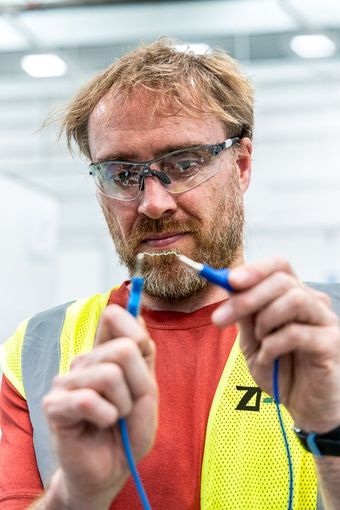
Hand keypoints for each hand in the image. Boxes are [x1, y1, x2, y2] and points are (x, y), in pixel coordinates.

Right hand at [42, 305, 157, 509]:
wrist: (110, 470)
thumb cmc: (129, 430)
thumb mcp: (148, 393)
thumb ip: (144, 357)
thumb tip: (139, 318)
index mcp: (105, 353)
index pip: (113, 317)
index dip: (133, 327)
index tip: (141, 351)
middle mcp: (84, 361)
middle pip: (123, 349)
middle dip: (138, 384)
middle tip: (129, 406)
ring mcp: (67, 381)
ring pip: (110, 375)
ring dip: (123, 405)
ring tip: (113, 417)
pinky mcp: (55, 404)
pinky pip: (89, 399)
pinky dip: (106, 417)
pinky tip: (100, 424)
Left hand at [212, 256, 339, 433]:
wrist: (304, 408)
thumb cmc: (281, 371)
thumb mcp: (252, 342)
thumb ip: (244, 316)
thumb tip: (229, 288)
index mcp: (293, 296)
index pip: (280, 265)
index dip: (255, 268)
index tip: (229, 280)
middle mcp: (313, 303)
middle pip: (282, 280)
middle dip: (246, 298)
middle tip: (220, 319)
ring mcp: (325, 321)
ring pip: (295, 298)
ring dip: (265, 320)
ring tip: (259, 341)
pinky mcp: (332, 343)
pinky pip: (298, 332)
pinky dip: (274, 345)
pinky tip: (269, 357)